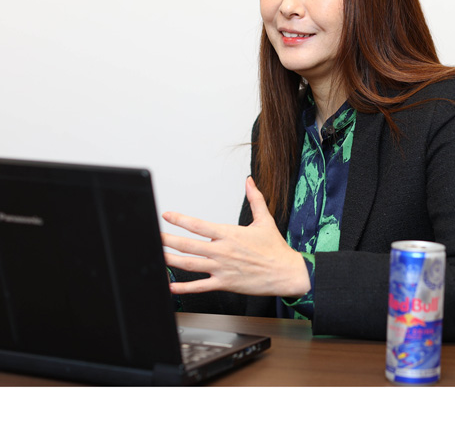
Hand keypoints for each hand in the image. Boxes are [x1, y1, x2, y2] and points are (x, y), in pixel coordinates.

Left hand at [161, 176, 310, 297]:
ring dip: (170, 260)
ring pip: (190, 265)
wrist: (286, 272)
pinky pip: (200, 287)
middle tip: (154, 236)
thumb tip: (250, 181)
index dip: (180, 220)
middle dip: (168, 240)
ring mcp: (222, 268)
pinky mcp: (224, 284)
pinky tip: (171, 286)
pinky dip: (183, 288)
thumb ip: (255, 199)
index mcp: (230, 234)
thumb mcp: (265, 220)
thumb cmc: (275, 248)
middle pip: (188, 245)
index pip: (199, 225)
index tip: (168, 215)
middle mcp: (222, 251)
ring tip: (156, 255)